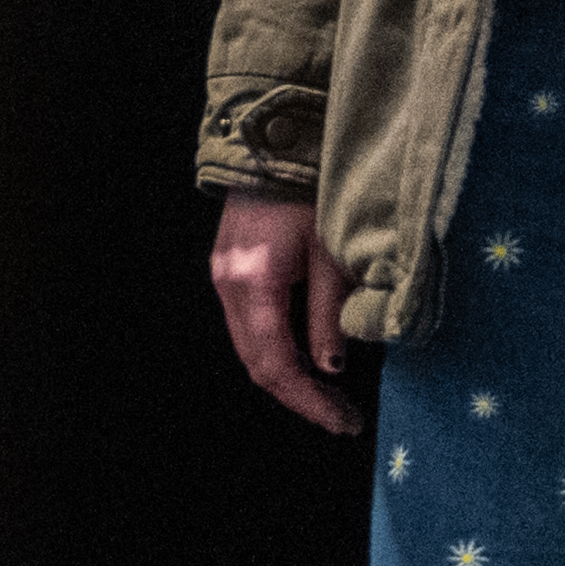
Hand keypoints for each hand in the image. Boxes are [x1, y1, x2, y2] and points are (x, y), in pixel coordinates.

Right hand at [209, 188, 349, 428]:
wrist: (274, 143)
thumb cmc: (310, 191)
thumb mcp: (333, 255)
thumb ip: (330, 313)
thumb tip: (332, 367)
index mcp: (254, 284)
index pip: (276, 364)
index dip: (308, 401)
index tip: (342, 422)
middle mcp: (228, 285)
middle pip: (256, 363)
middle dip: (299, 396)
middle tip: (342, 417)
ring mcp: (223, 276)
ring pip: (250, 347)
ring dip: (288, 374)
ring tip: (330, 392)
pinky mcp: (228, 267)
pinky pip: (248, 325)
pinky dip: (277, 348)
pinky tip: (309, 353)